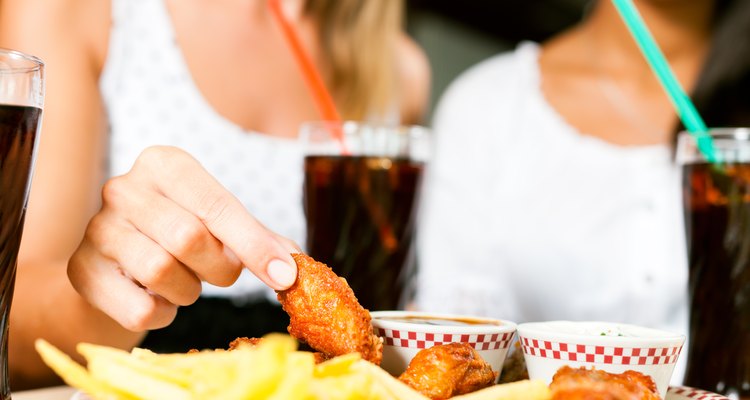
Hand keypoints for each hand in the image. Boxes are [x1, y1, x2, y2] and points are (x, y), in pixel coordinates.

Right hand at [68, 146, 299, 330]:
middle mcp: (124, 188)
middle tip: (222, 273)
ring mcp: (97, 228)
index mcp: (165, 164)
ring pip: (161, 272)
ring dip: (189, 291)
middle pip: (189, 238)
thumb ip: (258, 239)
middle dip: (220, 268)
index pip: (217, 205)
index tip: (285, 276)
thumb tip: (296, 265)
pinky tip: (157, 298)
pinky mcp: (81, 270)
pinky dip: (161, 314)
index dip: (255, 245)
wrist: (117, 264)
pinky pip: (139, 309)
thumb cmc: (177, 235)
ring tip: (185, 281)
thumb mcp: (218, 224)